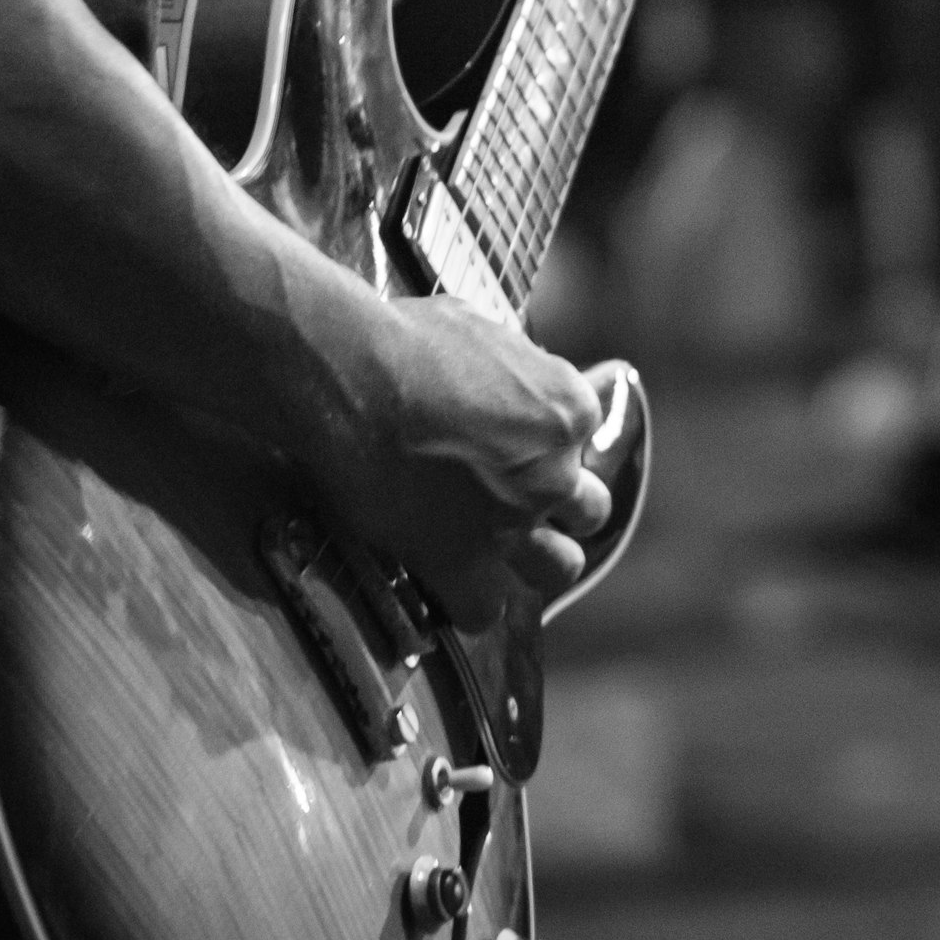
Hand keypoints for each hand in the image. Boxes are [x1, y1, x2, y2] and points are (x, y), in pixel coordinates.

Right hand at [318, 294, 624, 629]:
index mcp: (569, 408)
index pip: (577, 436)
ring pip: (560, 569)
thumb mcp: (482, 331)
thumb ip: (511, 367)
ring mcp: (513, 523)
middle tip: (514, 497)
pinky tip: (447, 584)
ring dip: (536, 563)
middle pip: (588, 510)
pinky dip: (469, 601)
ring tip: (501, 553)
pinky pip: (484, 609)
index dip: (540, 439)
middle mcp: (555, 472)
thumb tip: (505, 375)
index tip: (503, 435)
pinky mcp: (462, 559)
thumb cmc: (404, 339)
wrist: (351, 375)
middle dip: (557, 507)